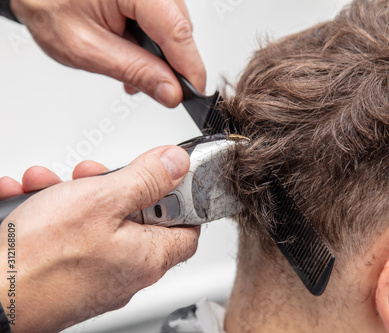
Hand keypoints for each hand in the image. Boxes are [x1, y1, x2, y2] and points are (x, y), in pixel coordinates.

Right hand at [0, 146, 199, 332]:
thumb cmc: (39, 261)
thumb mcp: (102, 201)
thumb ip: (146, 179)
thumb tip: (177, 163)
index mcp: (149, 256)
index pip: (188, 225)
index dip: (182, 196)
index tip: (166, 174)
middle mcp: (127, 271)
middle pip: (139, 218)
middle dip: (115, 187)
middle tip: (95, 176)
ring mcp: (97, 275)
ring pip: (99, 222)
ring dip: (76, 195)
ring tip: (50, 185)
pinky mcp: (68, 275)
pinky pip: (70, 237)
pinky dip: (53, 214)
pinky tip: (30, 201)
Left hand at [10, 0, 205, 107]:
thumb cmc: (46, 5)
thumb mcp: (87, 48)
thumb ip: (134, 70)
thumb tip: (170, 90)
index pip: (177, 31)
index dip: (190, 67)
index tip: (195, 93)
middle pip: (180, 28)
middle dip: (172, 62)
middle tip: (157, 87)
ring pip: (174, 24)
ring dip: (161, 52)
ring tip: (133, 65)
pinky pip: (162, 17)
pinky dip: (152, 38)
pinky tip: (133, 48)